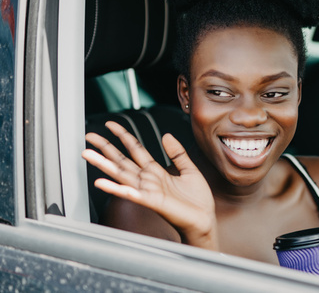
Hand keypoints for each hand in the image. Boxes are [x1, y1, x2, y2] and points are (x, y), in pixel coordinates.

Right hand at [82, 121, 217, 249]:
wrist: (203, 220)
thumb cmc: (197, 200)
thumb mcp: (189, 170)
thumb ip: (178, 153)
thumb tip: (166, 135)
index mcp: (156, 171)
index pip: (136, 149)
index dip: (124, 136)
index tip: (111, 125)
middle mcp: (148, 180)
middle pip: (122, 160)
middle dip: (106, 147)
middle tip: (89, 136)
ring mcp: (148, 191)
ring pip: (121, 174)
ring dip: (104, 165)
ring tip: (87, 154)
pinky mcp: (152, 202)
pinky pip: (132, 194)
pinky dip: (117, 188)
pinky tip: (102, 183)